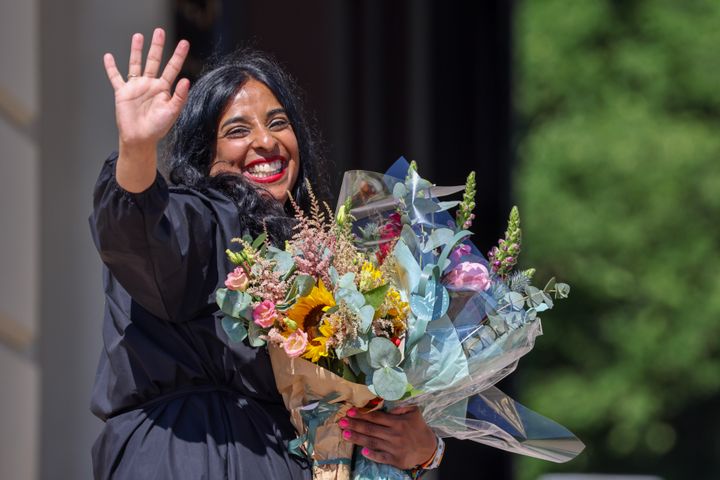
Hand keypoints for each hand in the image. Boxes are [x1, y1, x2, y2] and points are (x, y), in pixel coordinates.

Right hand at [103, 28, 189, 146]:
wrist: (140, 138)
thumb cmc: (158, 128)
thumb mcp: (172, 112)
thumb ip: (179, 96)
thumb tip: (187, 80)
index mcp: (163, 89)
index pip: (172, 68)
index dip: (178, 55)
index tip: (185, 43)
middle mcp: (150, 85)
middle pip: (154, 61)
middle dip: (157, 46)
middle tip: (159, 31)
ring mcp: (136, 87)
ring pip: (136, 64)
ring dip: (136, 50)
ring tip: (138, 36)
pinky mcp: (123, 92)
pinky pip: (116, 77)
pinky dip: (111, 67)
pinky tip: (108, 57)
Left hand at [338, 405, 436, 469]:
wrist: (428, 448)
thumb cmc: (418, 428)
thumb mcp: (414, 412)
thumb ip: (401, 407)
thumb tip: (389, 407)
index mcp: (397, 422)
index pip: (376, 417)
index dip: (362, 414)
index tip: (350, 412)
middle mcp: (394, 434)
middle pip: (371, 429)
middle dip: (355, 425)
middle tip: (341, 422)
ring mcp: (394, 448)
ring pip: (372, 442)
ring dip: (358, 438)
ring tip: (345, 434)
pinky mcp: (395, 459)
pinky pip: (381, 457)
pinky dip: (372, 455)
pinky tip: (362, 452)